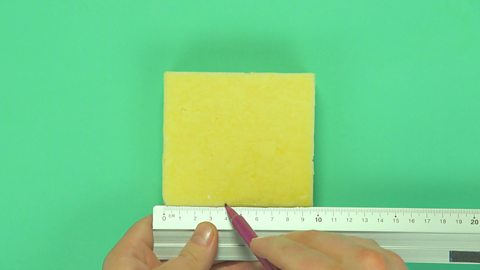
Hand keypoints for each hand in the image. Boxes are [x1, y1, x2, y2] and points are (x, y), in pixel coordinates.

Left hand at [103, 215, 258, 269]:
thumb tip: (207, 232)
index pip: (154, 226)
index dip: (183, 218)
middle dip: (214, 241)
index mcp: (130, 258)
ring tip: (252, 254)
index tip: (210, 216)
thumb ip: (188, 259)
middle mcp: (150, 268)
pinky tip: (246, 268)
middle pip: (184, 245)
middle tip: (240, 235)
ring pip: (201, 265)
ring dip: (227, 261)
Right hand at [251, 231, 406, 269]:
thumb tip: (254, 266)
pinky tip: (327, 261)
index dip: (267, 247)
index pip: (289, 249)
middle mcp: (364, 262)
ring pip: (332, 236)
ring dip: (311, 246)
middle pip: (310, 237)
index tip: (258, 246)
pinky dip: (337, 250)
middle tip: (271, 253)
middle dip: (287, 244)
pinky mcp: (394, 262)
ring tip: (299, 260)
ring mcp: (383, 260)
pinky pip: (355, 243)